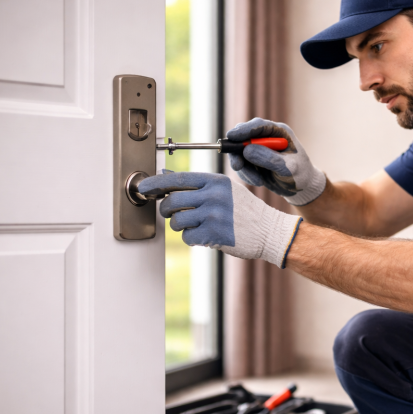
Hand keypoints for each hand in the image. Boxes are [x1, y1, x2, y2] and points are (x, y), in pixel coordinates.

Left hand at [137, 171, 301, 267]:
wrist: (269, 230)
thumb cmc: (246, 210)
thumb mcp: (225, 189)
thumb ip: (197, 184)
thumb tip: (165, 175)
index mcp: (215, 181)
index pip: (177, 179)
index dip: (155, 183)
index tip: (143, 188)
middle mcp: (213, 195)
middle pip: (172, 201)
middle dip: (166, 210)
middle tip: (170, 213)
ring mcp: (213, 215)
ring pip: (177, 221)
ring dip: (181, 226)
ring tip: (196, 225)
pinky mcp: (213, 234)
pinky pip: (187, 237)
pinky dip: (192, 238)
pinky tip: (205, 235)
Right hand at [227, 118, 325, 205]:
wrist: (302, 188)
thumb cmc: (300, 175)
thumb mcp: (289, 168)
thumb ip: (269, 158)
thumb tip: (247, 150)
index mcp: (279, 132)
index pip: (259, 125)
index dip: (244, 129)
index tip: (232, 136)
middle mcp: (267, 137)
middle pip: (243, 136)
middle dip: (237, 151)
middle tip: (237, 166)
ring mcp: (258, 149)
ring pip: (239, 153)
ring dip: (244, 168)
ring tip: (258, 181)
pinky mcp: (253, 161)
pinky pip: (242, 165)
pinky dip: (246, 175)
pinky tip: (258, 181)